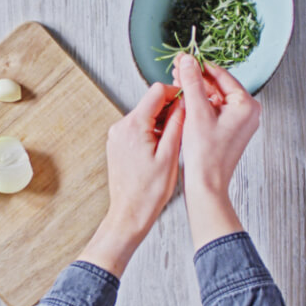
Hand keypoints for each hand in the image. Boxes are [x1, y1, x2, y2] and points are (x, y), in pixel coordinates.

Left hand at [78, 82, 183, 276]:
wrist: (129, 212)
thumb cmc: (150, 190)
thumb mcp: (170, 155)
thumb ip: (177, 124)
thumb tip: (183, 103)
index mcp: (134, 125)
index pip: (156, 92)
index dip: (176, 94)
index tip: (189, 103)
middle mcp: (121, 126)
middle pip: (149, 103)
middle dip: (169, 109)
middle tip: (187, 122)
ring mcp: (116, 135)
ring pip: (144, 116)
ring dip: (161, 121)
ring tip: (177, 139)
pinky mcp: (116, 143)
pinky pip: (136, 128)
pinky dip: (151, 131)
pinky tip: (163, 147)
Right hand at [173, 53, 260, 250]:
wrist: (206, 183)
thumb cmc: (206, 154)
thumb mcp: (196, 112)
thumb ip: (192, 83)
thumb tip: (188, 61)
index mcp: (246, 105)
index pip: (221, 75)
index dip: (198, 65)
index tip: (183, 58)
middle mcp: (246, 112)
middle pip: (217, 85)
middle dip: (195, 77)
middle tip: (177, 68)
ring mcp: (238, 121)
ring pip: (214, 96)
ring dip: (195, 89)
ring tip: (176, 81)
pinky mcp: (228, 129)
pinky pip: (212, 109)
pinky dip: (198, 103)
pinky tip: (183, 98)